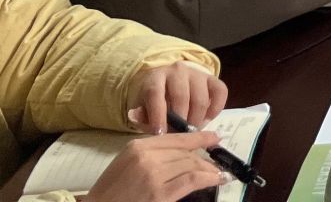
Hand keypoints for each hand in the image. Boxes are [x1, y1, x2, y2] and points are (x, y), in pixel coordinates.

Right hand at [82, 132, 224, 201]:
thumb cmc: (111, 191)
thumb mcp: (127, 162)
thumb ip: (151, 152)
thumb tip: (180, 151)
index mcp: (138, 146)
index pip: (176, 138)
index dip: (199, 137)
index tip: (215, 137)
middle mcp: (148, 156)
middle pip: (186, 153)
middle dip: (204, 159)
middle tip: (216, 164)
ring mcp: (154, 175)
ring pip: (191, 165)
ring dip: (209, 169)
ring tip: (219, 173)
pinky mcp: (159, 194)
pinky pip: (191, 180)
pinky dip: (209, 178)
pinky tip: (218, 178)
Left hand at [124, 61, 226, 134]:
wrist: (171, 85)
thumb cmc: (156, 102)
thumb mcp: (144, 109)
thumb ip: (142, 118)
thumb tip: (138, 119)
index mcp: (156, 78)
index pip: (156, 93)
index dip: (158, 114)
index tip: (160, 133)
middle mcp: (177, 71)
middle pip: (181, 97)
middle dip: (180, 121)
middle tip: (179, 138)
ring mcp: (197, 73)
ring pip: (201, 98)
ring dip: (197, 119)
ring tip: (191, 132)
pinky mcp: (213, 78)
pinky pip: (220, 92)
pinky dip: (215, 109)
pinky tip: (207, 120)